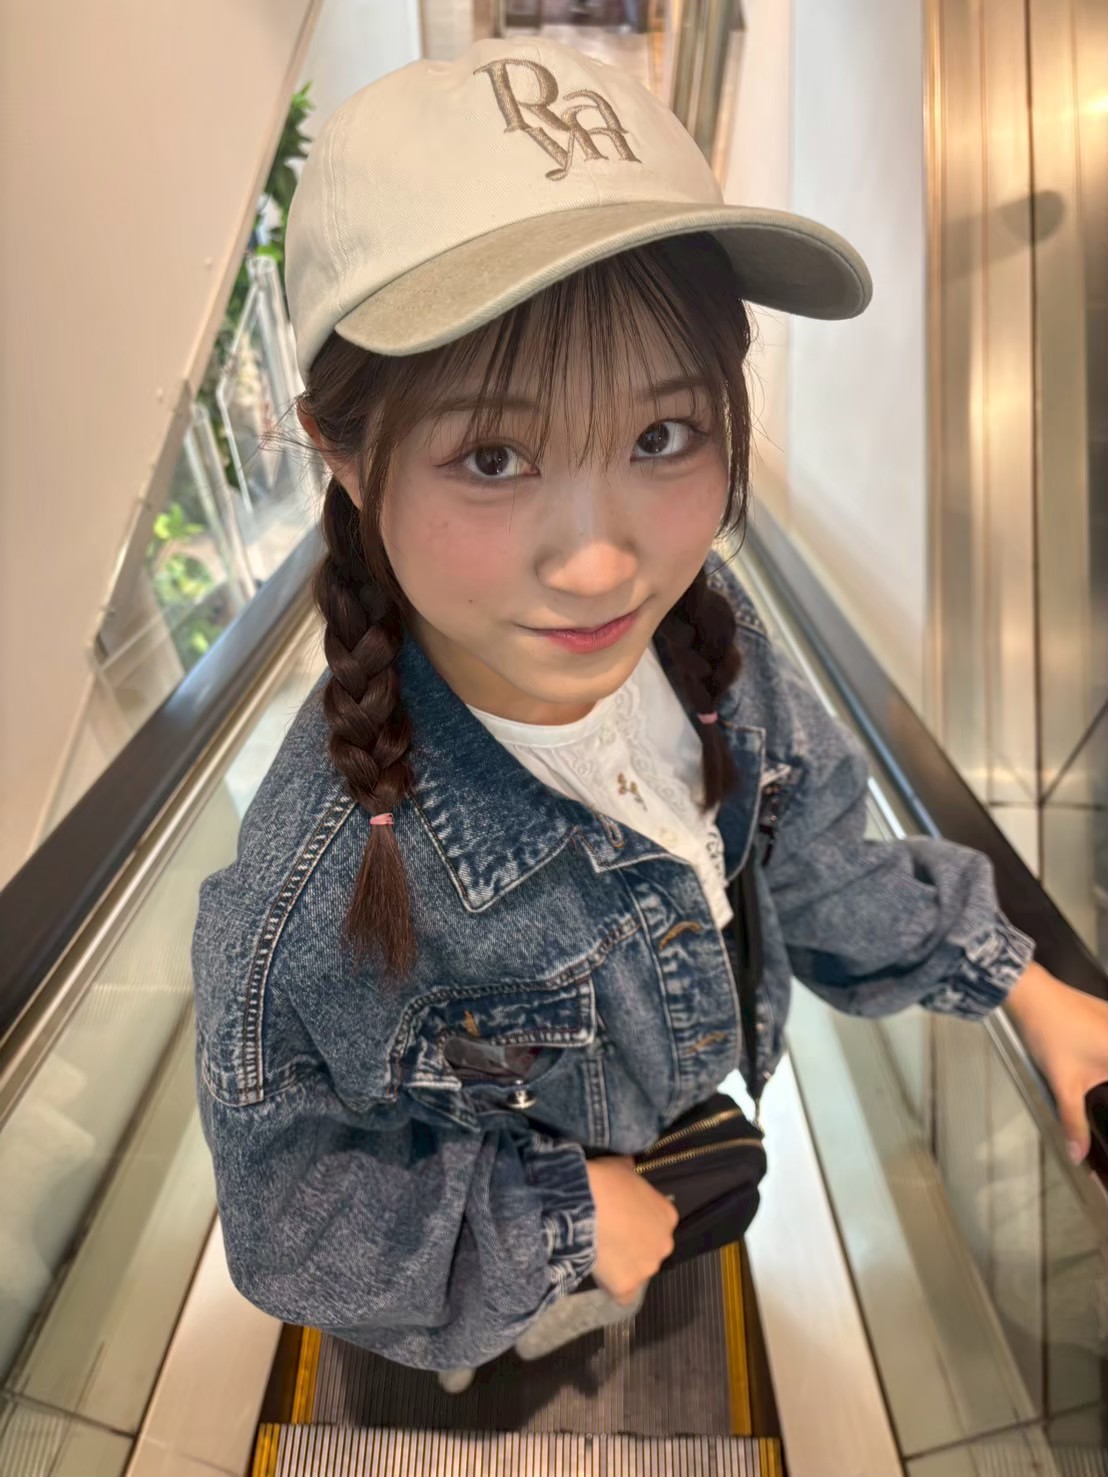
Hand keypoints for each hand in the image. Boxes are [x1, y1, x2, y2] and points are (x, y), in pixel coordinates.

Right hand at [585, 1156, 678, 1303]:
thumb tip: (629, 1167)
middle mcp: (664, 1244)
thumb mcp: (622, 1166)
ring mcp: (647, 1268)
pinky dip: (613, 1287)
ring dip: (622, 1266)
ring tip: (598, 1252)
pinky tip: (599, 1273)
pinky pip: (622, 1294)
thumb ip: (632, 1173)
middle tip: (608, 1236)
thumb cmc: (605, 1180)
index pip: (657, 1224)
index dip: (637, 1222)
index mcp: (668, 1215)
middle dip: (633, 1246)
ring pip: (636, 1271)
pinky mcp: (627, 1287)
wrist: (582, 1204)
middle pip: (650, 1250)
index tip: (619, 1218)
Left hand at [1006, 962, 1107, 1162]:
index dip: (1106, 1100)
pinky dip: (1105, 1059)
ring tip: (1095, 1083)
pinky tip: (1096, 1068)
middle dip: (1103, 1087)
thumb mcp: (1063, 1084)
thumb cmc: (1048, 1033)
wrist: (1029, 993)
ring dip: (1103, 1073)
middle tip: (1094, 1092)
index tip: (1101, 1098)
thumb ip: (1073, 1122)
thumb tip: (1078, 1154)